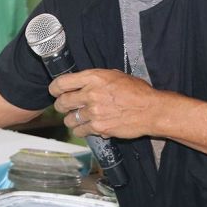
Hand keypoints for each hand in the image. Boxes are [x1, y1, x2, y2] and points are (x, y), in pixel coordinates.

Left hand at [50, 69, 172, 139]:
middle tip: (64, 107)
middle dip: (60, 106)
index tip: (55, 91)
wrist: (151, 110)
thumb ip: (96, 79)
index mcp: (94, 77)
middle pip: (62, 102)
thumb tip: (81, 83)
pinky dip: (81, 131)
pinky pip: (80, 131)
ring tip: (78, 119)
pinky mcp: (99, 127)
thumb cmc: (137, 91)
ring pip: (69, 119)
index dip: (54, 88)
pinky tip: (87, 128)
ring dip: (71, 120)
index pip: (62, 82)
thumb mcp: (115, 76)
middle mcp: (91, 94)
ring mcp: (94, 112)